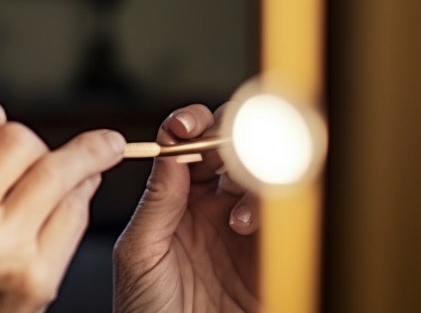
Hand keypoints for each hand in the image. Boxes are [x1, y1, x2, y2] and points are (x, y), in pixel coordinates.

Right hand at [0, 92, 125, 312]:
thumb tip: (19, 124)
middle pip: (17, 138)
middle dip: (31, 145)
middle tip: (28, 163)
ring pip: (58, 170)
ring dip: (90, 155)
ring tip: (107, 148)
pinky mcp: (33, 276)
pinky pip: (74, 213)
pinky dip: (81, 198)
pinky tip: (78, 196)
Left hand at [114, 104, 258, 311]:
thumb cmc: (145, 310)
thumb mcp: (139, 253)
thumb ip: (157, 201)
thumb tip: (171, 152)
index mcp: (177, 199)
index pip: (188, 144)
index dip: (188, 126)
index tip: (183, 127)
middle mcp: (213, 206)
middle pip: (232, 148)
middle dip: (228, 138)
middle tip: (221, 149)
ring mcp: (244, 227)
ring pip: (261, 174)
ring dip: (251, 178)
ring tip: (232, 217)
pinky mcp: (269, 252)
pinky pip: (281, 214)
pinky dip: (268, 208)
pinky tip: (245, 227)